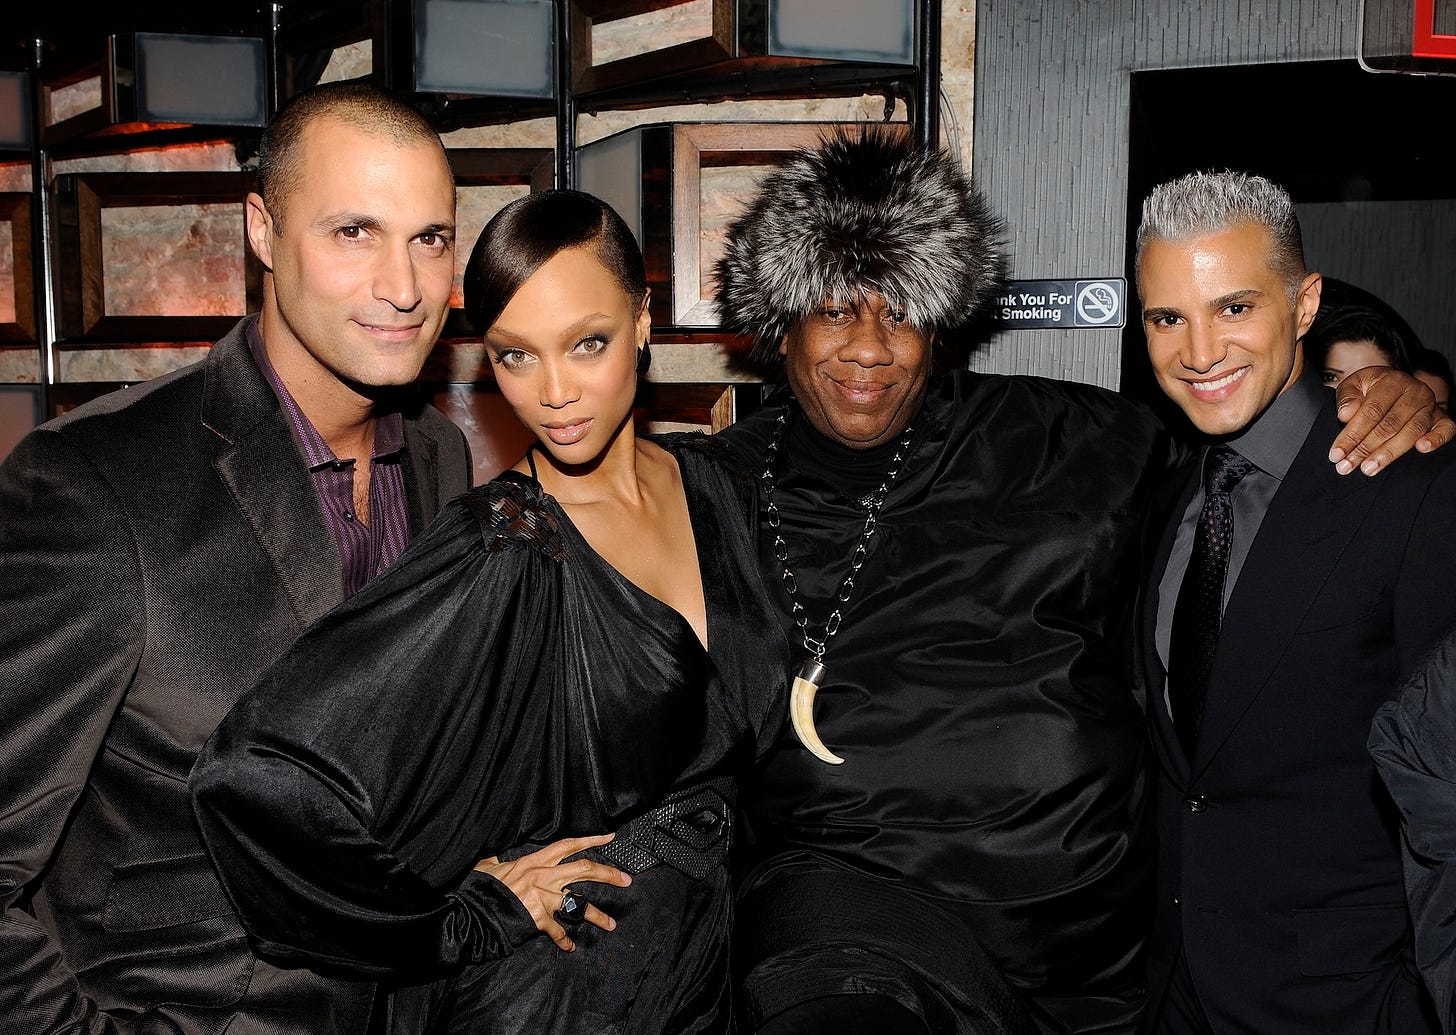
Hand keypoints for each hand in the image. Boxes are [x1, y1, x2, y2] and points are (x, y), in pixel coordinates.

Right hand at [474, 833, 630, 950]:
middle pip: (584, 870)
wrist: (473, 912)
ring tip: (611, 924)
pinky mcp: (539, 919)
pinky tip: (570, 946)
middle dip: (609, 874)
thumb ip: (497, 861)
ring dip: (597, 916)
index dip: (590, 839)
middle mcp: (544, 877)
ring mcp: (543, 898)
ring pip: (579, 904)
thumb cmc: (481, 889)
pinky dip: (564, 940)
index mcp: (534, 860)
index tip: (609, 837)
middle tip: (626, 879)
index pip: (568, 845)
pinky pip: (558, 931)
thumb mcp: (489, 867)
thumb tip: (494, 857)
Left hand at [1330, 366, 1455, 474]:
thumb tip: (1345, 415)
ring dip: (1389, 453)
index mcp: (1391, 382)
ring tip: (1369, 469)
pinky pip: (1446, 429)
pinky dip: (1436, 439)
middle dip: (1365, 449)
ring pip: (1411, 431)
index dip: (1352, 435)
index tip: (1336, 454)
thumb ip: (1347, 398)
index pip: (1370, 412)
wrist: (1393, 384)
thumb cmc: (1370, 388)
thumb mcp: (1354, 385)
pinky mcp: (1441, 418)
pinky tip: (1422, 449)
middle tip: (1347, 467)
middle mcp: (1414, 392)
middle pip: (1389, 425)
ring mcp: (1430, 406)